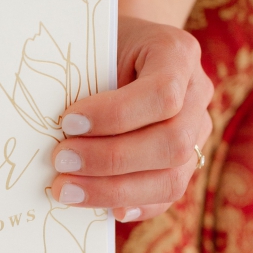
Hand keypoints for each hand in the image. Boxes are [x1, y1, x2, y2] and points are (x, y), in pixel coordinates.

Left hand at [48, 16, 213, 222]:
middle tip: (61, 162)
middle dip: (111, 159)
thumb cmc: (102, 45)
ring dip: (115, 190)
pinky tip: (104, 208)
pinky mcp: (187, 161)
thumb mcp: (95, 46)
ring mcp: (198, 131)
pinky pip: (168, 195)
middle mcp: (198, 94)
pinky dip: (134, 205)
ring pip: (173, 178)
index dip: (116, 115)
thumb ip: (86, 81)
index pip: (163, 95)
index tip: (68, 121)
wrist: (127, 48)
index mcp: (179, 53)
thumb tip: (54, 132)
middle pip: (173, 143)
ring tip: (67, 189)